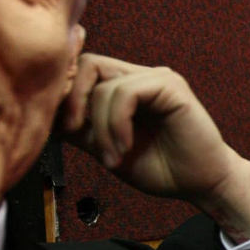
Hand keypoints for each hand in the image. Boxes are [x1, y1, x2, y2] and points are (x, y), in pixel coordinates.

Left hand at [60, 53, 249, 240]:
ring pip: (104, 85)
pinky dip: (117, 124)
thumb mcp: (107, 148)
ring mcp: (156, 78)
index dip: (65, 94)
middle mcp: (140, 76)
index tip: (62, 128)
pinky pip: (126, 93)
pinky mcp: (170, 86)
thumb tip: (47, 114)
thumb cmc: (162, 169)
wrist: (201, 185)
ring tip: (112, 158)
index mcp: (125, 87)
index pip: (82, 69)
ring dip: (101, 128)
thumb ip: (83, 128)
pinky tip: (124, 147)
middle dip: (74, 102)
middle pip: (87, 65)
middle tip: (76, 134)